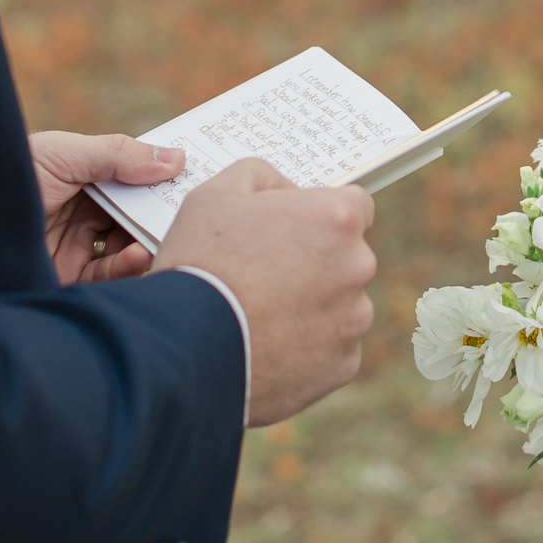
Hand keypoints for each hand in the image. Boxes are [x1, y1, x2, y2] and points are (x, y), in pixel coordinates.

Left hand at [29, 130, 184, 285]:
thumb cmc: (12, 173)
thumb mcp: (66, 153)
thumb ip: (120, 155)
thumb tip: (177, 160)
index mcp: (81, 174)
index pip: (131, 176)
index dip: (160, 176)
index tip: (193, 174)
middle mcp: (81, 209)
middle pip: (133, 212)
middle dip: (160, 211)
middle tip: (189, 209)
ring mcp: (75, 243)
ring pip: (126, 245)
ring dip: (147, 240)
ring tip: (165, 234)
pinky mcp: (67, 273)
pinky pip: (107, 274)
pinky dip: (127, 266)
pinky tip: (139, 254)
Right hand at [153, 158, 377, 425]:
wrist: (185, 346)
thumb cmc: (200, 263)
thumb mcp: (215, 194)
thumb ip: (261, 177)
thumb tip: (285, 190)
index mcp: (336, 219)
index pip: (355, 206)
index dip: (321, 215)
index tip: (295, 230)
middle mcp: (357, 267)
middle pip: (347, 258)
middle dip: (315, 262)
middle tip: (265, 275)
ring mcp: (353, 319)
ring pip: (340, 306)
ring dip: (313, 306)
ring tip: (261, 315)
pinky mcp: (342, 365)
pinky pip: (331, 349)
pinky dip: (307, 348)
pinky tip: (268, 345)